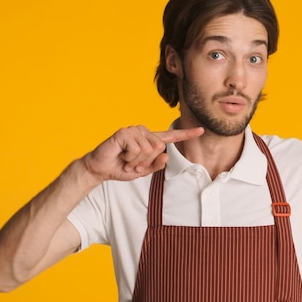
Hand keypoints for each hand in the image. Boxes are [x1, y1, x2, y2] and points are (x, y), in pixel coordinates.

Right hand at [82, 125, 203, 181]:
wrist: (100, 170)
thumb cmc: (121, 168)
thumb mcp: (142, 171)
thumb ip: (156, 165)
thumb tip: (166, 155)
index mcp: (150, 140)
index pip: (171, 136)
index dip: (187, 134)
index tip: (201, 130)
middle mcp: (144, 132)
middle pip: (159, 148)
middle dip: (146, 162)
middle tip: (132, 164)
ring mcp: (134, 130)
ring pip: (149, 149)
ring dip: (136, 161)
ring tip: (126, 160)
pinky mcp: (124, 132)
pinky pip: (137, 149)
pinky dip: (129, 157)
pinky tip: (121, 155)